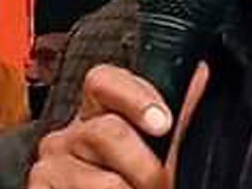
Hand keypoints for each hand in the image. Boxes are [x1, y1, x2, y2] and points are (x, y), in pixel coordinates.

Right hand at [28, 63, 208, 188]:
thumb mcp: (158, 149)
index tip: (163, 123)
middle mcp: (71, 133)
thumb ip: (177, 117)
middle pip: (108, 132)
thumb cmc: (137, 182)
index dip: (135, 97)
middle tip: (161, 185)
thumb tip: (200, 74)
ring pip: (105, 182)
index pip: (104, 81)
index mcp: (100, 112)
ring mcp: (52, 164)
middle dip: (147, 167)